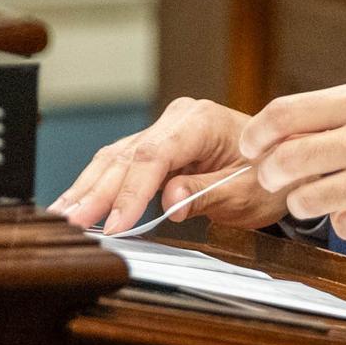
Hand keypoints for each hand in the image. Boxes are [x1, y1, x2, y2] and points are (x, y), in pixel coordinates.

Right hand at [48, 96, 294, 233]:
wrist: (284, 160)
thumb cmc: (269, 174)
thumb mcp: (248, 190)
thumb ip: (206, 192)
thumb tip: (168, 201)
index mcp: (201, 121)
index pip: (155, 156)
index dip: (130, 193)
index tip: (114, 225)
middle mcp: (178, 119)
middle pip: (127, 156)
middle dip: (97, 192)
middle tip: (71, 223)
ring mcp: (164, 130)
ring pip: (116, 158)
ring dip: (87, 189)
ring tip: (61, 216)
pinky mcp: (156, 146)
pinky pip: (122, 163)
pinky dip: (97, 185)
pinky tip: (76, 203)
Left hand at [240, 82, 345, 242]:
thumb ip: (339, 113)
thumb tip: (282, 130)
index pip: (285, 113)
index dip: (256, 134)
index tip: (249, 147)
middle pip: (286, 160)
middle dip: (268, 174)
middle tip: (272, 179)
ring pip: (307, 199)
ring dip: (305, 202)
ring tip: (322, 196)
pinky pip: (343, 226)